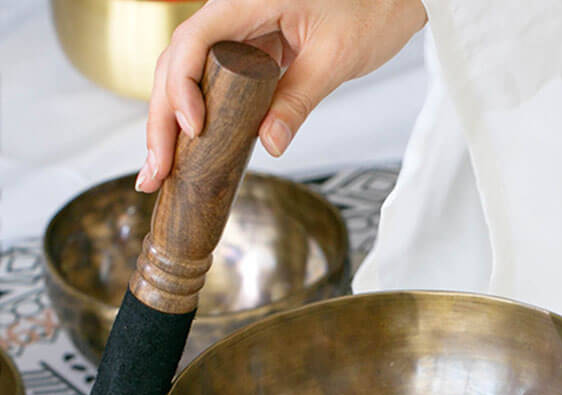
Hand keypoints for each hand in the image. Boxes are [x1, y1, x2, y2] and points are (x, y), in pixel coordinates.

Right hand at [136, 0, 426, 191]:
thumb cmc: (368, 10)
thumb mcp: (335, 58)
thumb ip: (299, 99)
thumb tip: (270, 145)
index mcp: (247, 0)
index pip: (194, 39)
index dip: (183, 86)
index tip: (194, 129)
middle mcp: (232, 13)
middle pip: (178, 63)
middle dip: (162, 119)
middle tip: (156, 171)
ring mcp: (236, 33)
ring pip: (187, 75)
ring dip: (169, 124)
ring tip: (159, 172)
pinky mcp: (246, 54)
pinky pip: (211, 84)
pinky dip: (197, 118)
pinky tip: (188, 153)